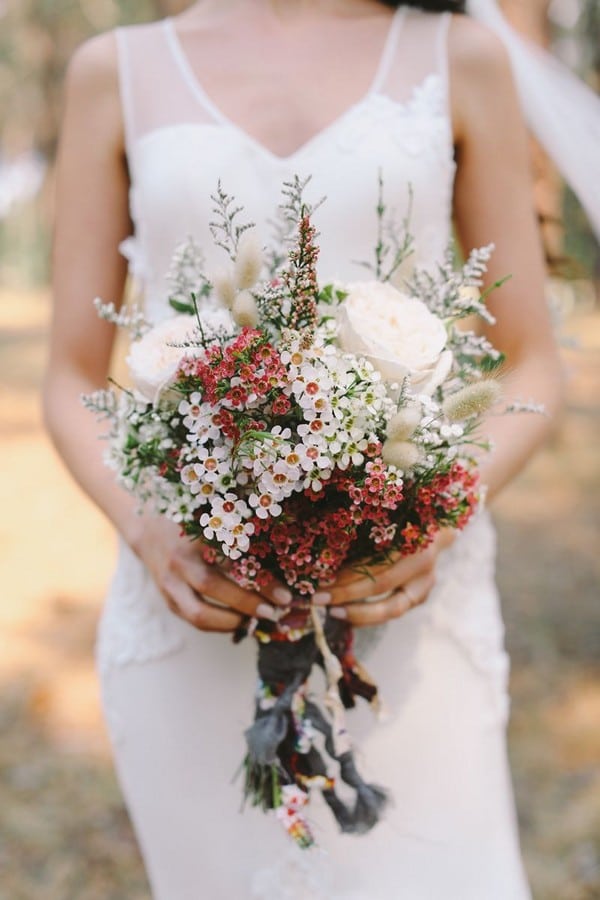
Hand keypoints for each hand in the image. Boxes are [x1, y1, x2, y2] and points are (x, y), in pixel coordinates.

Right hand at [130, 514, 291, 631]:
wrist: (147, 528)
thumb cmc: (192, 520)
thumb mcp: (214, 518)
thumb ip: (239, 533)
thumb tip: (281, 555)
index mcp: (194, 535)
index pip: (230, 559)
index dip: (258, 579)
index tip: (284, 594)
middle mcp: (179, 560)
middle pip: (211, 586)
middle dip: (246, 604)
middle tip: (273, 612)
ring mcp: (170, 583)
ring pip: (198, 613)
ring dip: (231, 622)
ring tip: (256, 622)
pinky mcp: (168, 599)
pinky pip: (193, 620)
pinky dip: (218, 626)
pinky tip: (238, 623)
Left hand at [321, 529, 456, 627]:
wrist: (432, 528)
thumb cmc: (396, 520)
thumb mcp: (382, 520)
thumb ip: (361, 534)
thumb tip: (323, 557)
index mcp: (411, 535)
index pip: (376, 561)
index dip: (348, 572)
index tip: (320, 578)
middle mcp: (423, 561)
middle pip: (381, 584)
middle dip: (346, 593)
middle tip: (318, 598)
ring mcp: (426, 582)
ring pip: (392, 607)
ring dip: (358, 612)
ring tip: (332, 612)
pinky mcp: (421, 596)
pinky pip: (393, 611)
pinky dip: (369, 617)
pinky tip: (348, 617)